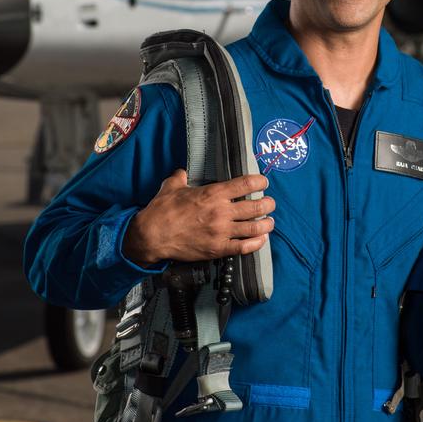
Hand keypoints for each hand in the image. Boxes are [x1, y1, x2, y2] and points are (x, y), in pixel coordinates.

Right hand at [123, 169, 274, 266]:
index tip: (263, 182)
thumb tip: (182, 172)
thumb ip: (181, 177)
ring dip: (266, 224)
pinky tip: (261, 239)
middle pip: (256, 206)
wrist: (152, 236)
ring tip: (269, 221)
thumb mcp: (171, 186)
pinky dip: (257, 243)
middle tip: (270, 203)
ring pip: (255, 228)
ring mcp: (221, 232)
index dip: (260, 181)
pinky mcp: (218, 249)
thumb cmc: (162, 210)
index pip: (246, 183)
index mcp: (212, 193)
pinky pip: (244, 247)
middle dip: (268, 204)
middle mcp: (221, 212)